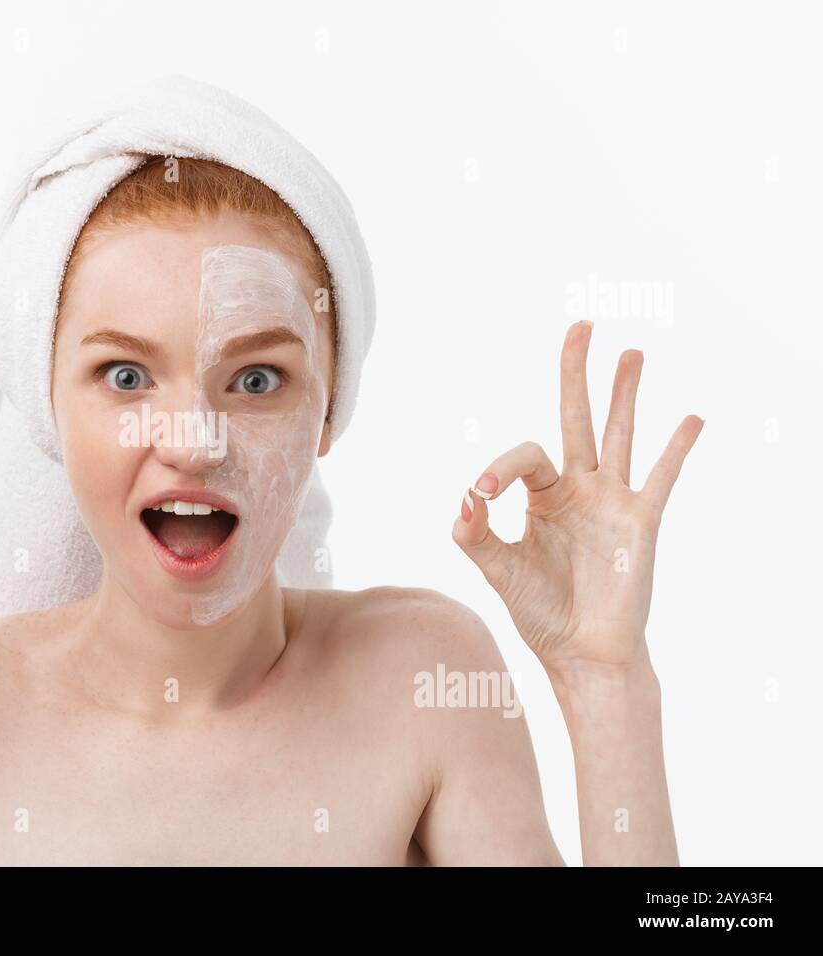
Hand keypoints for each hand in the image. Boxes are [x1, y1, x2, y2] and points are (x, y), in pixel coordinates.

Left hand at [451, 320, 702, 676]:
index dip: (500, 467)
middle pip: (576, 418)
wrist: (582, 652)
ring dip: (625, 394)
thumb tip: (463, 499)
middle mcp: (578, 489)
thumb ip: (476, 537)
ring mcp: (612, 502)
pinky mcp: (641, 522)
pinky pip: (660, 478)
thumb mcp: (499, 572)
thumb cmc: (540, 611)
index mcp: (541, 496)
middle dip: (576, 374)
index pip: (524, 457)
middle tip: (580, 326)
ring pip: (619, 435)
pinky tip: (691, 419)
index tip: (482, 492)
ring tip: (631, 353)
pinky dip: (675, 449)